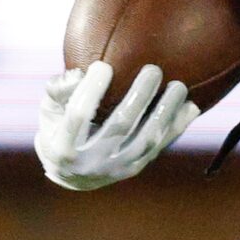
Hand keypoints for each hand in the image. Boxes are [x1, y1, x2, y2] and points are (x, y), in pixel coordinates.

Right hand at [34, 61, 198, 190]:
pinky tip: (191, 106)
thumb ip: (58, 90)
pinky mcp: (134, 168)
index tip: (102, 66)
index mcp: (63, 147)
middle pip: (120, 127)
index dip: (90, 92)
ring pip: (146, 140)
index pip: (78, 117)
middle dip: (139, 97)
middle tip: (153, 70)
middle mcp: (91, 163)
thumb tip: (79, 73)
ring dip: (165, 112)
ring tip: (178, 86)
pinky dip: (176, 127)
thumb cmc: (56, 128)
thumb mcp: (47, 110)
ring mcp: (115, 169)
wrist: (70, 173)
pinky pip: (159, 147)